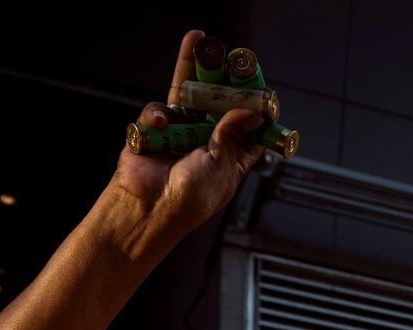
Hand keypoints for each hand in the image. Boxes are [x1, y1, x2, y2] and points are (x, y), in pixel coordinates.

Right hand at [109, 32, 266, 244]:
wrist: (148, 207)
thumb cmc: (189, 198)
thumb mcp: (221, 164)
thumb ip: (232, 133)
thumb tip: (253, 110)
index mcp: (231, 156)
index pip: (249, 126)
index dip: (256, 106)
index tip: (263, 88)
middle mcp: (208, 141)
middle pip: (219, 101)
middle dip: (223, 77)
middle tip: (231, 54)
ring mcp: (181, 132)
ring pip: (189, 93)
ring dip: (192, 67)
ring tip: (198, 39)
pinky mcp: (154, 129)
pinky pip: (159, 110)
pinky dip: (159, 114)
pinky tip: (160, 124)